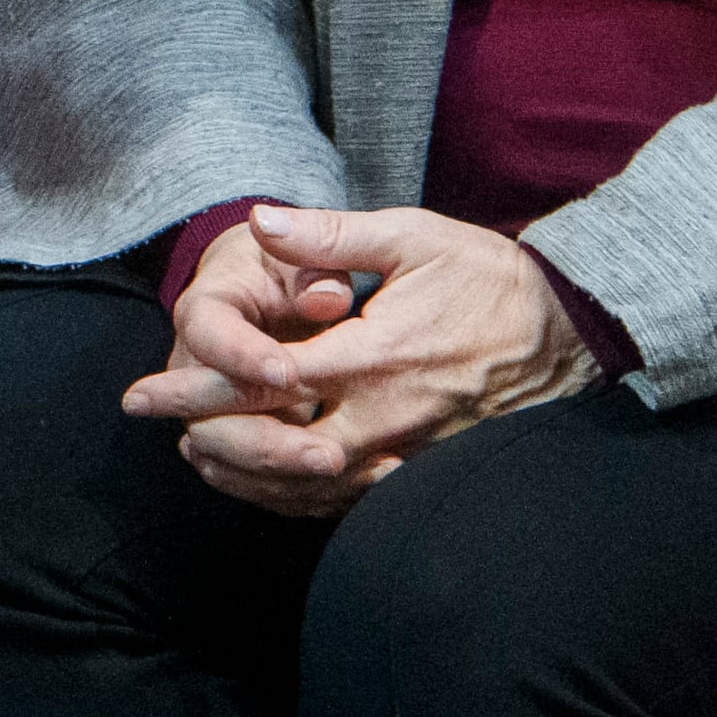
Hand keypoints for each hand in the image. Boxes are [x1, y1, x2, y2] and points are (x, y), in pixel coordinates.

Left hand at [124, 204, 595, 514]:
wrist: (571, 333)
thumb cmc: (488, 278)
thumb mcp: (415, 236)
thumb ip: (333, 234)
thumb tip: (261, 219)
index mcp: (376, 354)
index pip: (268, 380)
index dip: (200, 388)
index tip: (145, 392)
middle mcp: (389, 414)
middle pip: (280, 444)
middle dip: (212, 439)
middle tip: (158, 427)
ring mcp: (411, 451)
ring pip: (313, 483)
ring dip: (248, 474)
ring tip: (196, 458)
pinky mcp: (426, 470)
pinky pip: (353, 498)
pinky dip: (301, 497)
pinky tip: (265, 484)